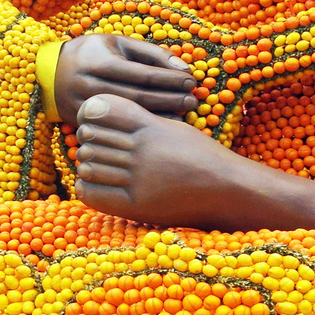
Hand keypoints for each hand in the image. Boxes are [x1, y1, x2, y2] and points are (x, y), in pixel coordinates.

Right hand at [56, 33, 198, 123]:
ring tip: (185, 112)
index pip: (143, 74)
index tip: (191, 81)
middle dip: (171, 98)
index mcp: (101, 61)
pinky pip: (119, 125)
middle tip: (193, 99)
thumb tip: (184, 67)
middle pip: (140, 96)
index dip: (170, 79)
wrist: (49, 73)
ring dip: (162, 113)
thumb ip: (152, 53)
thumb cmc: (92, 53)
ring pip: (131, 114)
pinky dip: (144, 125)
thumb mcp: (119, 43)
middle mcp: (91, 85)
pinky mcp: (83, 121)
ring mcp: (86, 106)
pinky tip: (163, 124)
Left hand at [73, 94, 314, 231]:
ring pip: (87, 163)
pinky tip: (98, 182)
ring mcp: (138, 179)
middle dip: (89, 137)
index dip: (91, 111)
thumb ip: (139, 117)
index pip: (101, 109)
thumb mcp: (172, 126)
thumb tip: (97, 109)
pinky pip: (91, 192)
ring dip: (89, 162)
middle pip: (89, 136)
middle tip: (97, 143)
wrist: (227, 190)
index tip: (93, 117)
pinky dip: (87, 185)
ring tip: (100, 164)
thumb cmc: (200, 155)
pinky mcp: (135, 205)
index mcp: (151, 127)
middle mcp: (143, 152)